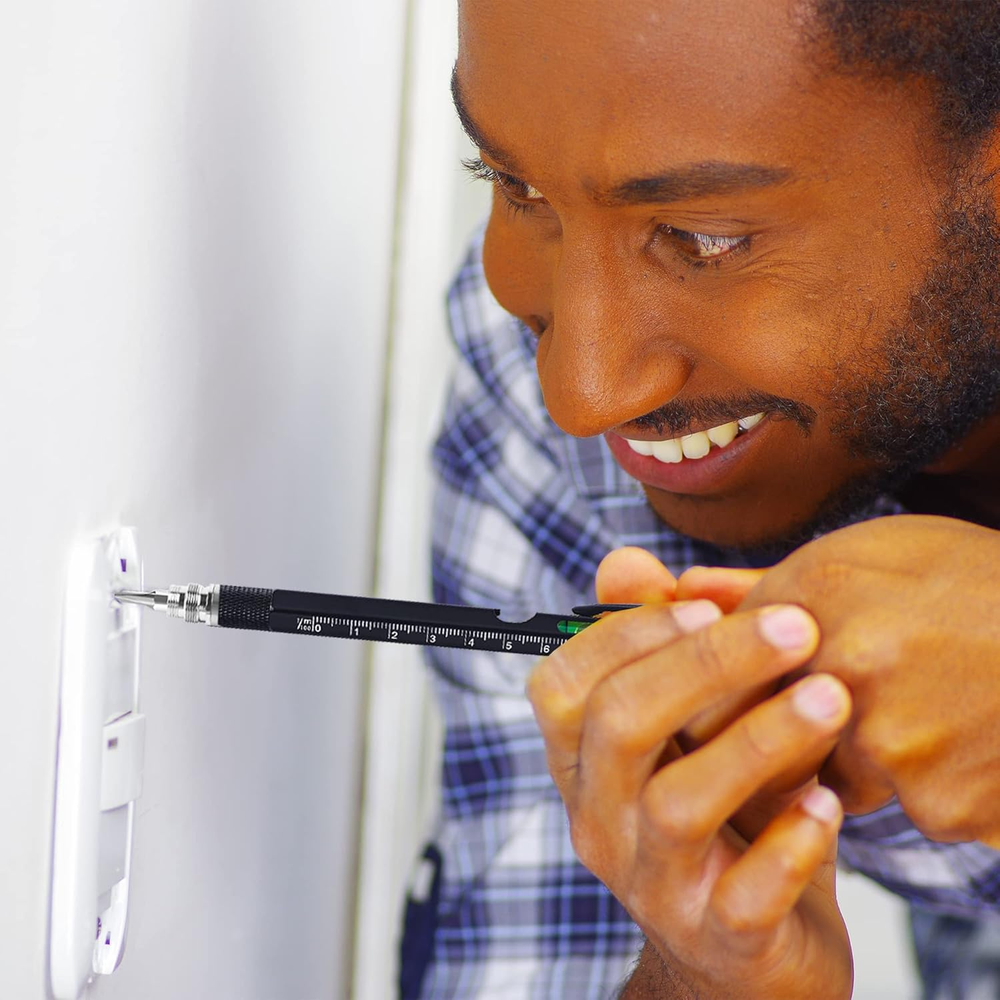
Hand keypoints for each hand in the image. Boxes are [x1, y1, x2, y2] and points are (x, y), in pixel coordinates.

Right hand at [527, 550, 853, 998]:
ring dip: (759, 739)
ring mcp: (652, 884)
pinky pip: (742, 894)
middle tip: (794, 628)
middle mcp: (599, 819)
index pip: (561, 686)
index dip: (622, 636)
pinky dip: (791, 842)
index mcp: (583, 762)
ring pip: (677, 804)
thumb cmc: (720, 811)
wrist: (746, 950)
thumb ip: (655, 643)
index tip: (704, 604)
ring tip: (831, 697)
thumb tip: (624, 561)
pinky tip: (829, 801)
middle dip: (705, 665)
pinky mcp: (717, 940)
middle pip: (618, 726)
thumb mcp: (686, 728)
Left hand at [679, 514, 999, 846]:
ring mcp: (892, 744)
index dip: (723, 684)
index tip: (739, 688)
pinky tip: (962, 731)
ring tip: (924, 698)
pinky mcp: (942, 803)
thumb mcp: (871, 553)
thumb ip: (762, 583)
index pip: (715, 667)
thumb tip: (682, 591)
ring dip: (859, 754)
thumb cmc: (972, 580)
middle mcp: (840, 671)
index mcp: (814, 597)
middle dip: (775, 728)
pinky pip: (904, 804)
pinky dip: (923, 780)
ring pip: (834, 775)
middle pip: (760, 731)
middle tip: (836, 699)